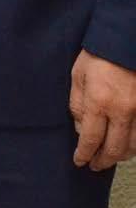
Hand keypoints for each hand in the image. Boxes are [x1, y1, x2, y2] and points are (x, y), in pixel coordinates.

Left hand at [70, 49, 135, 169]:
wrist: (126, 41)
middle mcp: (122, 111)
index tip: (79, 162)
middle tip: (95, 166)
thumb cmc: (98, 55)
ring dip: (121, 156)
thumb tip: (80, 129)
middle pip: (115, 149)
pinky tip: (127, 146)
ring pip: (134, 146)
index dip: (84, 154)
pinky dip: (135, 145)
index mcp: (99, 102)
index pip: (90, 138)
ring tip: (110, 157)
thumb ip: (77, 104)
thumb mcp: (78, 75)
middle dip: (103, 161)